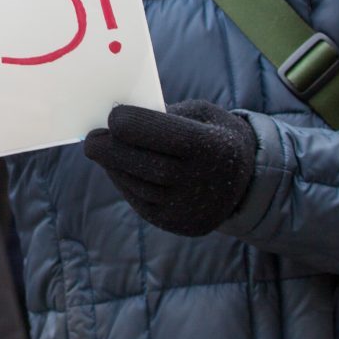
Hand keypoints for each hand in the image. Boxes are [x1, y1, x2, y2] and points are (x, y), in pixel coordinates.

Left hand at [84, 100, 255, 236]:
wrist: (246, 184)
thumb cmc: (214, 136)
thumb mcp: (202, 115)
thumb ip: (166, 114)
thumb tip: (119, 118)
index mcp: (212, 148)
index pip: (164, 134)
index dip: (133, 124)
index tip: (113, 116)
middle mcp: (201, 181)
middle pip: (145, 164)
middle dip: (111, 150)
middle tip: (91, 140)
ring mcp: (188, 207)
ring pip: (138, 185)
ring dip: (114, 167)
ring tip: (103, 150)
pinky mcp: (176, 224)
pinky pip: (140, 201)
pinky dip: (124, 183)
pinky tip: (118, 169)